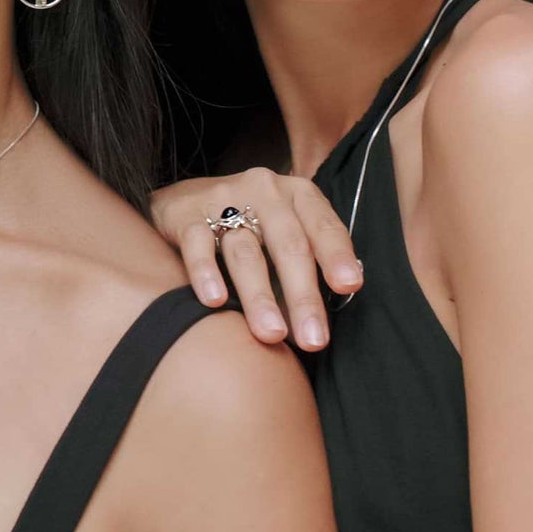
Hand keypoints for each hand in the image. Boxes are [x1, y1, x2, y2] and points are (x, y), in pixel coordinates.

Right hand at [150, 170, 361, 350]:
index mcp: (297, 195)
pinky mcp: (187, 214)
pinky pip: (198, 245)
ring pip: (245, 252)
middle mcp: (265, 191)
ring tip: (271, 334)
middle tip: (313, 340)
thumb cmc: (247, 225)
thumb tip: (322, 321)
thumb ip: (305, 265)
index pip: (323, 226)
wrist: (183, 200)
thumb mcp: (283, 231)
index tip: (350, 286)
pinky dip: (207, 273)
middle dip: (303, 295)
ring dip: (259, 296)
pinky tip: (215, 302)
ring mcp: (224, 199)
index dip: (337, 255)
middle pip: (288, 245)